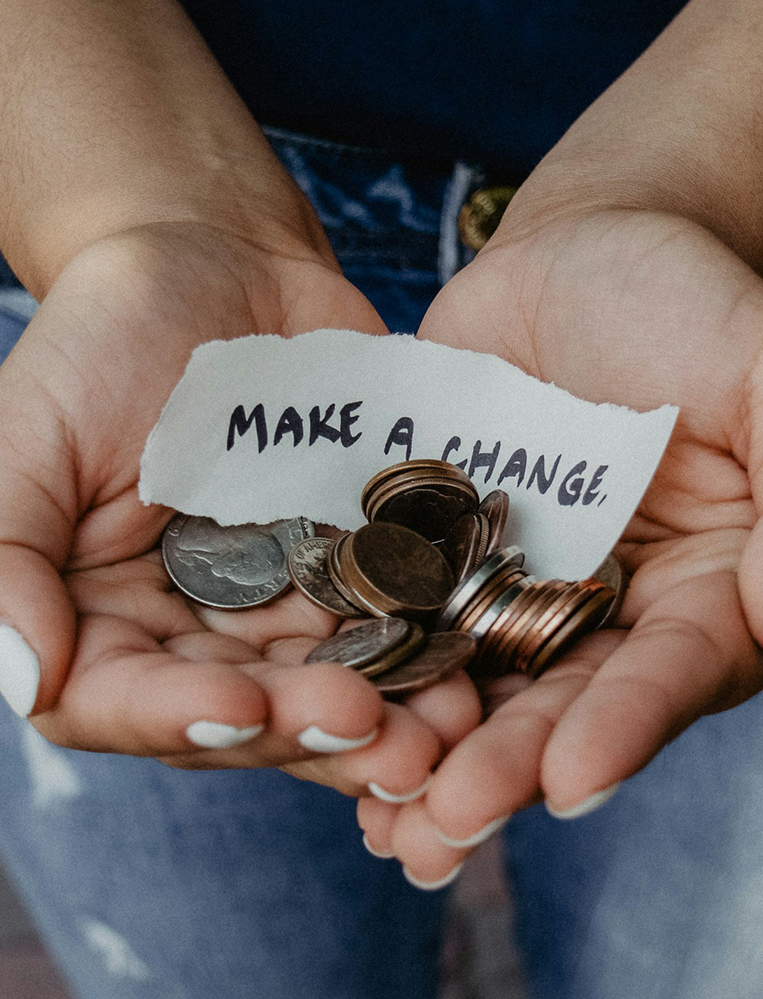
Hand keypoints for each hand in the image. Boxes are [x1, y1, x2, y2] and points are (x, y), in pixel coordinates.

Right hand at [0, 224, 480, 792]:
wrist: (216, 259)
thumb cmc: (103, 337)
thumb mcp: (27, 435)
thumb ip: (7, 556)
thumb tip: (25, 679)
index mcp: (99, 617)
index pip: (122, 700)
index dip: (178, 716)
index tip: (241, 704)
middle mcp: (191, 632)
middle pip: (245, 714)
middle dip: (309, 730)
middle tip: (384, 739)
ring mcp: (282, 605)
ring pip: (331, 686)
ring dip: (391, 718)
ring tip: (451, 729)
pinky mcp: (357, 568)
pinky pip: (396, 623)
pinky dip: (434, 650)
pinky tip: (478, 668)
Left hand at [358, 206, 762, 880]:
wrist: (581, 247)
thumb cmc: (692, 300)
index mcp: (707, 588)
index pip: (675, 669)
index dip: (628, 724)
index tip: (572, 779)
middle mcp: (613, 611)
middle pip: (565, 702)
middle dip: (509, 767)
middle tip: (446, 824)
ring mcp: (521, 587)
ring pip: (479, 686)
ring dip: (433, 755)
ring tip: (384, 820)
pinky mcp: (441, 556)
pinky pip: (407, 622)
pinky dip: (374, 675)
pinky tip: (327, 730)